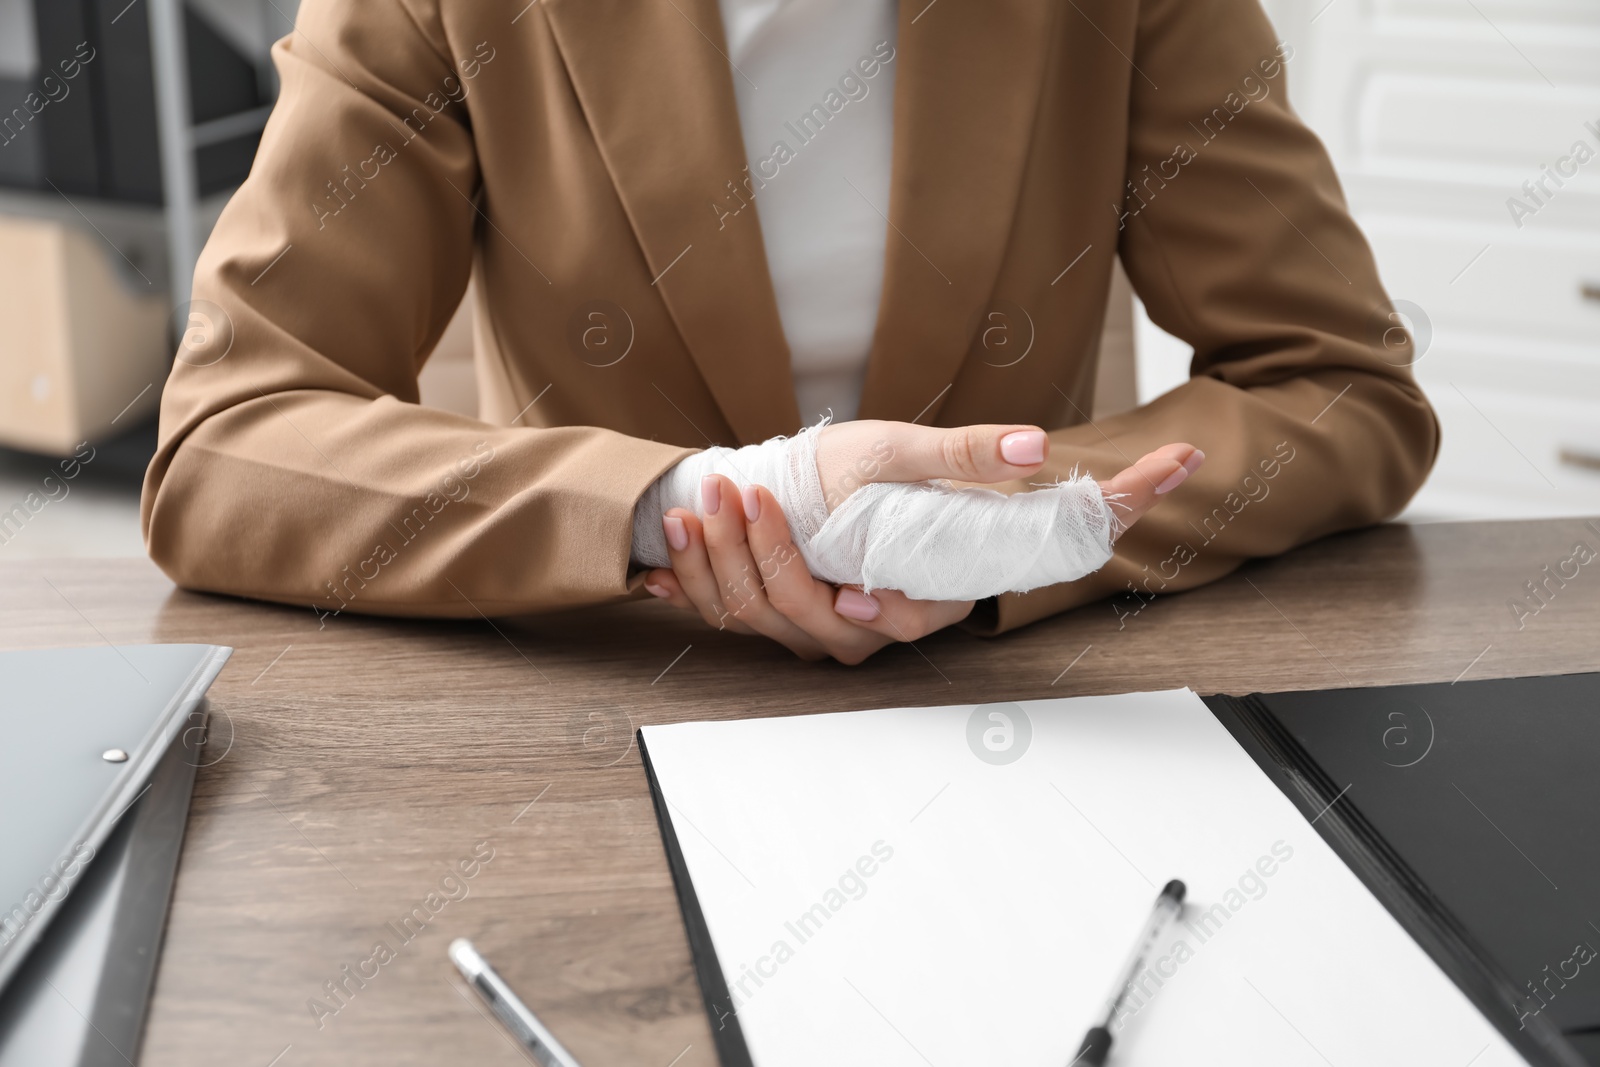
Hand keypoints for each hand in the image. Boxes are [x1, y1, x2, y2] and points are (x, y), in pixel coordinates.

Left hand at [640, 422, 1202, 663]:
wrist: (803, 471)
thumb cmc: (863, 463)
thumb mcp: (908, 450)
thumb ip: (966, 454)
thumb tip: (1035, 445)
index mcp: (920, 593)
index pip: (903, 622)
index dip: (875, 612)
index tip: (846, 584)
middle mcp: (864, 625)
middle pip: (814, 619)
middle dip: (767, 556)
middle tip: (741, 491)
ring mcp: (810, 629)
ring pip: (760, 616)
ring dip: (719, 561)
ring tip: (698, 504)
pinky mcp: (764, 620)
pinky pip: (720, 616)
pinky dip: (685, 586)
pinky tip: (654, 566)